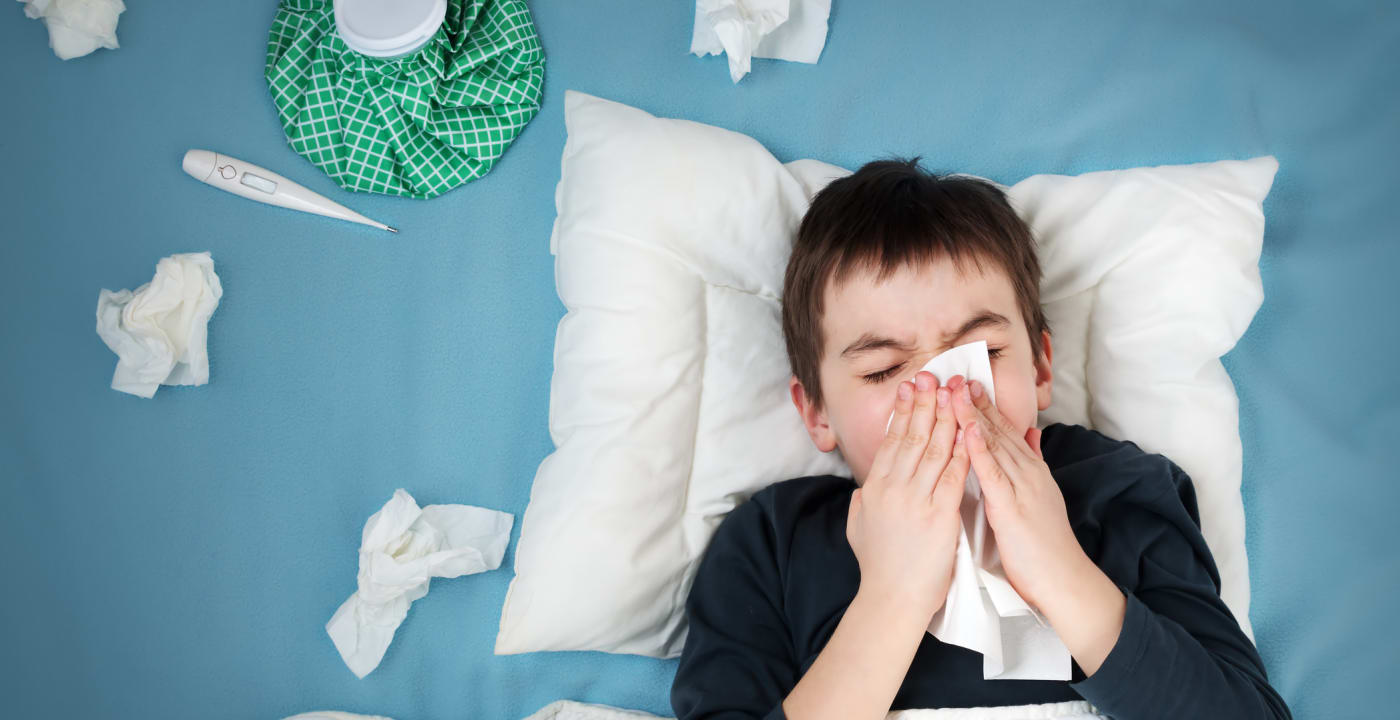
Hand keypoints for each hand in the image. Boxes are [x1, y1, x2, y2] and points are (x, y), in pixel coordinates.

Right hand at [847, 371, 968, 622]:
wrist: (892, 599)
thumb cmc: (878, 568)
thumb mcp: (857, 528)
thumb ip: (861, 504)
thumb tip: (862, 488)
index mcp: (875, 488)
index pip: (891, 441)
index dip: (903, 412)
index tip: (912, 389)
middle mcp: (893, 488)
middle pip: (911, 436)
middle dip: (924, 403)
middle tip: (933, 375)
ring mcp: (915, 500)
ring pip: (933, 449)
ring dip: (945, 417)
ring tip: (952, 392)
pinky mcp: (939, 515)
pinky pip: (953, 474)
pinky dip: (962, 450)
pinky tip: (970, 431)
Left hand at [947, 378, 1088, 610]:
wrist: (1063, 580)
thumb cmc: (1044, 547)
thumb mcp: (1040, 498)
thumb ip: (1033, 465)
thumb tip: (1032, 435)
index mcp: (1031, 473)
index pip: (1005, 433)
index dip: (985, 407)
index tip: (966, 384)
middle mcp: (1029, 473)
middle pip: (999, 431)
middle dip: (976, 402)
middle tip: (954, 375)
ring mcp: (1023, 488)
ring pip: (995, 445)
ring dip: (974, 417)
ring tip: (954, 391)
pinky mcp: (1013, 508)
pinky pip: (994, 474)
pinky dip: (980, 451)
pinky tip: (967, 431)